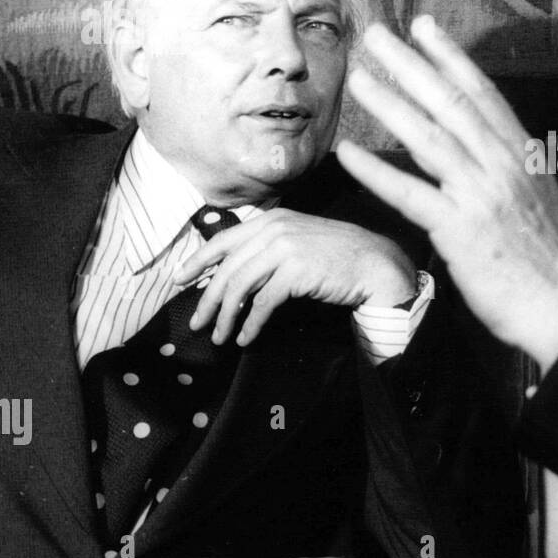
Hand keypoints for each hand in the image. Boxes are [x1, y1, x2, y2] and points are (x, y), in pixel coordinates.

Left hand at [173, 209, 415, 345]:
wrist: (376, 263)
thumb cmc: (340, 256)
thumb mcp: (300, 240)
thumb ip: (270, 247)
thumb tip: (236, 273)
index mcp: (273, 219)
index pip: (224, 239)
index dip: (198, 261)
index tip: (181, 280)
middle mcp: (275, 229)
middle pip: (227, 267)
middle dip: (207, 299)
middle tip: (196, 322)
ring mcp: (285, 248)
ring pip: (239, 286)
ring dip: (225, 317)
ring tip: (218, 337)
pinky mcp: (295, 271)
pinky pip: (262, 303)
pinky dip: (250, 324)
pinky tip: (247, 338)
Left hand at [336, 16, 557, 373]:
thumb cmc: (553, 262)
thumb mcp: (539, 200)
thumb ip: (508, 171)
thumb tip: (477, 153)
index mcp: (524, 156)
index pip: (483, 94)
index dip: (451, 57)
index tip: (425, 27)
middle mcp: (504, 166)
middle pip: (450, 103)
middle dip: (411, 64)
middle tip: (376, 34)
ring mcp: (481, 196)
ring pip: (427, 138)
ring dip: (389, 104)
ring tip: (358, 78)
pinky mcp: (460, 231)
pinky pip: (409, 194)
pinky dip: (375, 172)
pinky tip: (349, 154)